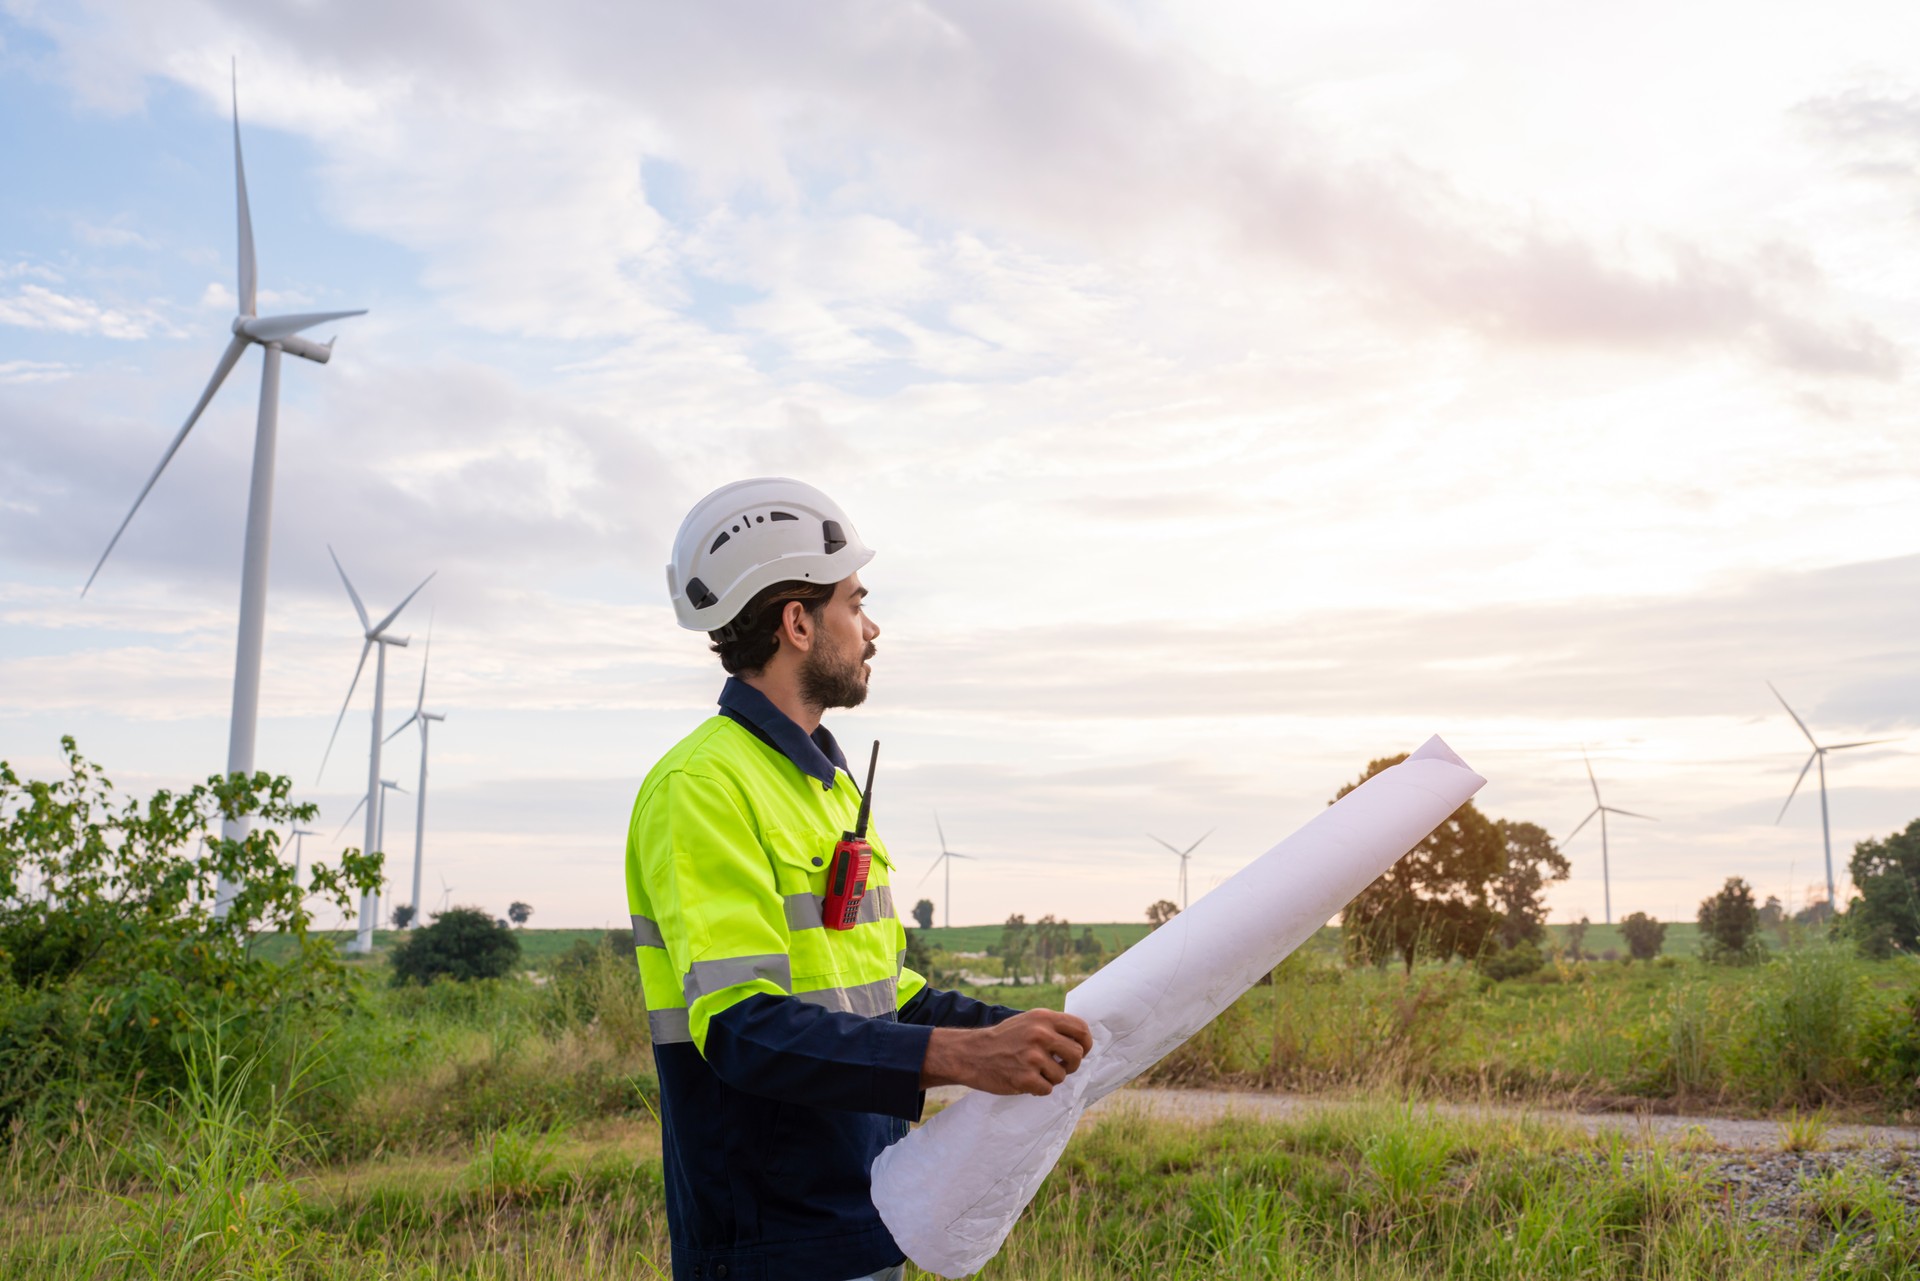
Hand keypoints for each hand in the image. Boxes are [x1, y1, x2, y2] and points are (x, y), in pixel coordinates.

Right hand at [920, 1009, 1093, 1095]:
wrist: (972, 1053)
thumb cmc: (1004, 1038)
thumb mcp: (1028, 1021)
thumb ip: (1052, 1027)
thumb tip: (1082, 1040)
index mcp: (1043, 1018)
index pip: (1081, 1029)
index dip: (1086, 1043)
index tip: (1081, 1051)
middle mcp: (1041, 1034)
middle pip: (1078, 1054)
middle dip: (1071, 1064)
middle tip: (1059, 1066)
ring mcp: (1033, 1057)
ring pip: (1062, 1075)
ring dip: (1051, 1078)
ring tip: (1034, 1072)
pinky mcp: (1025, 1078)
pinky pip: (1048, 1089)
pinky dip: (1039, 1088)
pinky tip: (1025, 1080)